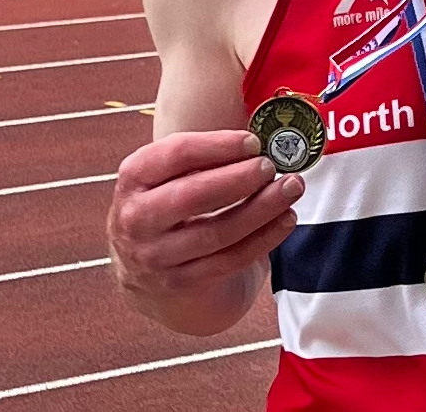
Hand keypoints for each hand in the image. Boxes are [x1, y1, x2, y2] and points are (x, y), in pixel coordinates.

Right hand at [107, 130, 301, 302]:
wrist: (143, 264)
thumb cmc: (169, 198)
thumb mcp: (169, 171)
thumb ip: (205, 154)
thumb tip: (261, 141)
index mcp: (134, 176)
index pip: (177, 154)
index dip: (219, 145)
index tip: (254, 142)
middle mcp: (136, 218)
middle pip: (192, 196)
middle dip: (239, 179)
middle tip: (272, 166)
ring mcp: (155, 256)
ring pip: (215, 233)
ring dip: (261, 209)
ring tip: (291, 188)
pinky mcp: (179, 283)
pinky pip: (228, 261)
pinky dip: (263, 239)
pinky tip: (285, 219)